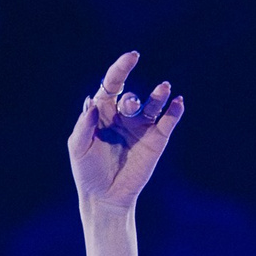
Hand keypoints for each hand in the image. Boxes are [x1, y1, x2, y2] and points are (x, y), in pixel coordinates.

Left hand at [68, 50, 182, 211]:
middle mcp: (123, 116)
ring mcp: (141, 127)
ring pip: (152, 104)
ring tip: (164, 89)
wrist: (104, 197)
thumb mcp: (78, 148)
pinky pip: (167, 122)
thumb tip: (92, 103)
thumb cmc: (87, 172)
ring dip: (158, 95)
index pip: (112, 84)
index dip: (121, 69)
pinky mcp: (156, 140)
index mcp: (102, 112)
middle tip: (130, 107)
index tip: (132, 57)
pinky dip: (174, 111)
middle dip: (131, 99)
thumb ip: (84, 125)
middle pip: (131, 97)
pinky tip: (177, 103)